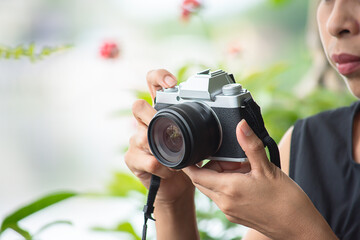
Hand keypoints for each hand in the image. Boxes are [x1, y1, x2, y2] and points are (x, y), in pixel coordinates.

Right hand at [125, 69, 194, 204]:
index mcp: (162, 112)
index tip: (172, 83)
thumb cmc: (188, 159)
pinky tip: (169, 171)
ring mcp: (137, 140)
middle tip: (168, 128)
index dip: (159, 77)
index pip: (152, 83)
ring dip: (161, 148)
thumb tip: (237, 121)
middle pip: (138, 106)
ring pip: (141, 135)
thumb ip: (207, 127)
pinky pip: (146, 160)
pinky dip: (162, 167)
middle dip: (152, 115)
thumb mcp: (199, 139)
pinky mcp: (133, 159)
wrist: (178, 186)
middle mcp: (146, 123)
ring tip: (176, 159)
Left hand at [182, 120, 335, 239]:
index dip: (188, 163)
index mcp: (228, 189)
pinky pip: (223, 196)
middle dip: (210, 165)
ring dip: (221, 175)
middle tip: (230, 157)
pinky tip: (247, 179)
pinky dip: (228, 185)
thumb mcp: (267, 168)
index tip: (189, 151)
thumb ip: (250, 145)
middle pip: (203, 180)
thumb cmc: (286, 201)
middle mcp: (224, 203)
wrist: (300, 229)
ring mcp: (229, 211)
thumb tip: (241, 125)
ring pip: (213, 188)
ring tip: (243, 168)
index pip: (195, 175)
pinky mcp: (236, 216)